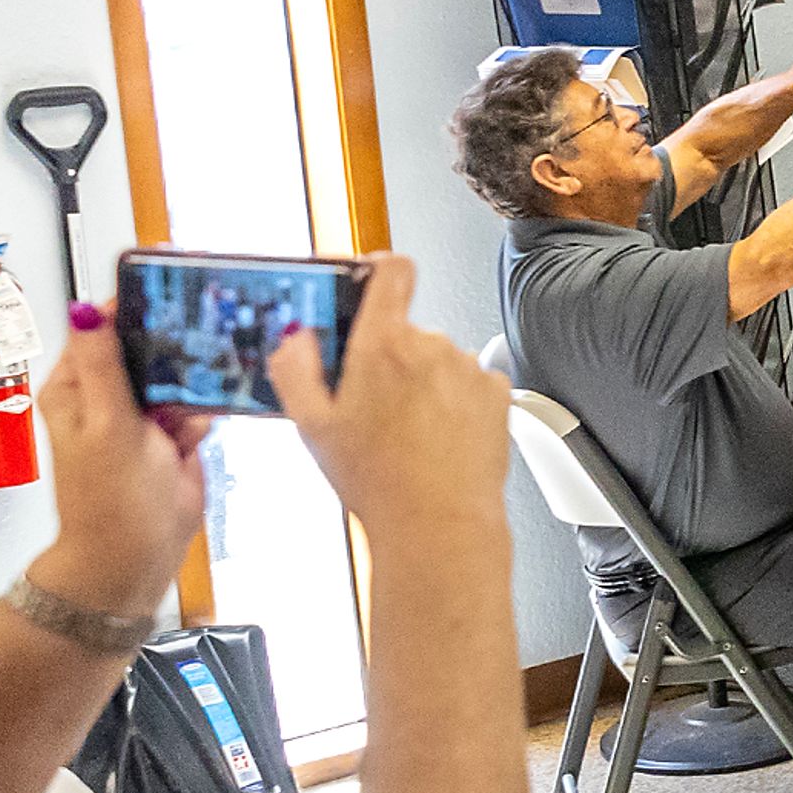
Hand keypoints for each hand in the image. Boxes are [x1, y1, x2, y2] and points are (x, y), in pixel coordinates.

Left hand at [29, 307, 209, 617]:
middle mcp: (105, 396)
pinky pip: (194, 408)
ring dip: (188, 390)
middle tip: (191, 354)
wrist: (135, 559)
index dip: (132, 306)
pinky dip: (199, 417)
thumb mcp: (107, 425)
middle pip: (145, 347)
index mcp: (75, 387)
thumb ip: (103, 364)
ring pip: (175, 376)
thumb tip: (85, 308)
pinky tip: (191, 437)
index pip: (101, 326)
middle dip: (171, 351)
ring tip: (180, 419)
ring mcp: (138, 417)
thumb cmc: (110, 503)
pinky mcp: (169, 437)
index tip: (168, 291)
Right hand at [270, 256, 511, 548]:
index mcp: (382, 344)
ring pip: (438, 360)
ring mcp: (468, 368)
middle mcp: (431, 346)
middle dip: (389, 356)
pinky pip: (470, 382)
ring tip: (409, 432)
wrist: (440, 524)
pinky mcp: (497, 392)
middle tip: (374, 404)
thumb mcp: (312, 426)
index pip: (391, 269)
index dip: (378, 268)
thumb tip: (295, 337)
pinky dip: (456, 401)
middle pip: (406, 330)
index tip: (368, 279)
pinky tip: (439, 436)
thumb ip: (295, 369)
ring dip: (424, 383)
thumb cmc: (379, 482)